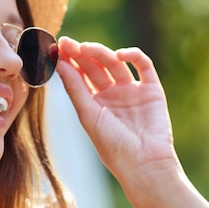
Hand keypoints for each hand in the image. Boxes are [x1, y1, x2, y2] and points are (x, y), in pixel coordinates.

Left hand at [55, 36, 183, 204]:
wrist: (144, 163)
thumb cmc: (112, 145)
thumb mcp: (88, 115)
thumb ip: (75, 88)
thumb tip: (59, 63)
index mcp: (93, 102)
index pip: (79, 75)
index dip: (68, 61)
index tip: (57, 47)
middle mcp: (111, 94)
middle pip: (94, 67)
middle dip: (80, 54)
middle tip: (68, 43)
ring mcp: (131, 90)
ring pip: (114, 63)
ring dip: (100, 53)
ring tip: (86, 48)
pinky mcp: (151, 89)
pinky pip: (143, 66)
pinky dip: (133, 56)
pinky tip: (120, 54)